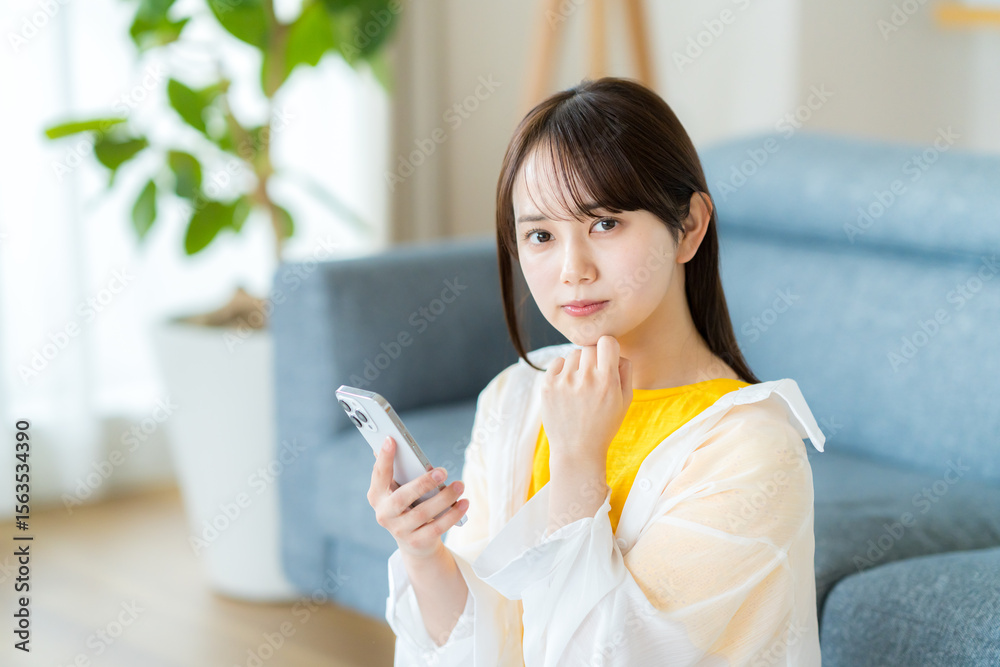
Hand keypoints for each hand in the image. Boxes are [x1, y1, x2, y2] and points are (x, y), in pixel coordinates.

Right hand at [367, 436, 468, 559]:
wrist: (414, 543)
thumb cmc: (407, 506)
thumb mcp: (399, 490)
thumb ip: (398, 471)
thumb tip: (393, 442)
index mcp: (377, 496)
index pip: (379, 475)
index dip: (384, 458)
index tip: (392, 439)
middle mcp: (384, 515)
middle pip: (402, 498)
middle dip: (423, 483)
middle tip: (442, 471)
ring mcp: (399, 531)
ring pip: (423, 513)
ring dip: (444, 498)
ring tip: (460, 485)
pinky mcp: (417, 542)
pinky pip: (437, 528)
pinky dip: (452, 515)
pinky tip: (464, 503)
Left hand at [540, 335, 632, 469]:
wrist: (577, 450)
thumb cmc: (604, 425)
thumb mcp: (625, 401)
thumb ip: (625, 371)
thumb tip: (616, 351)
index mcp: (607, 382)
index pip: (607, 341)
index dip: (608, 347)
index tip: (606, 357)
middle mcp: (585, 379)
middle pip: (589, 347)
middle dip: (593, 358)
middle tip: (593, 375)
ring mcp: (564, 382)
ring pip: (573, 354)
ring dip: (578, 365)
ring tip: (580, 385)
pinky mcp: (547, 386)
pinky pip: (557, 362)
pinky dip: (562, 370)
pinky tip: (568, 386)